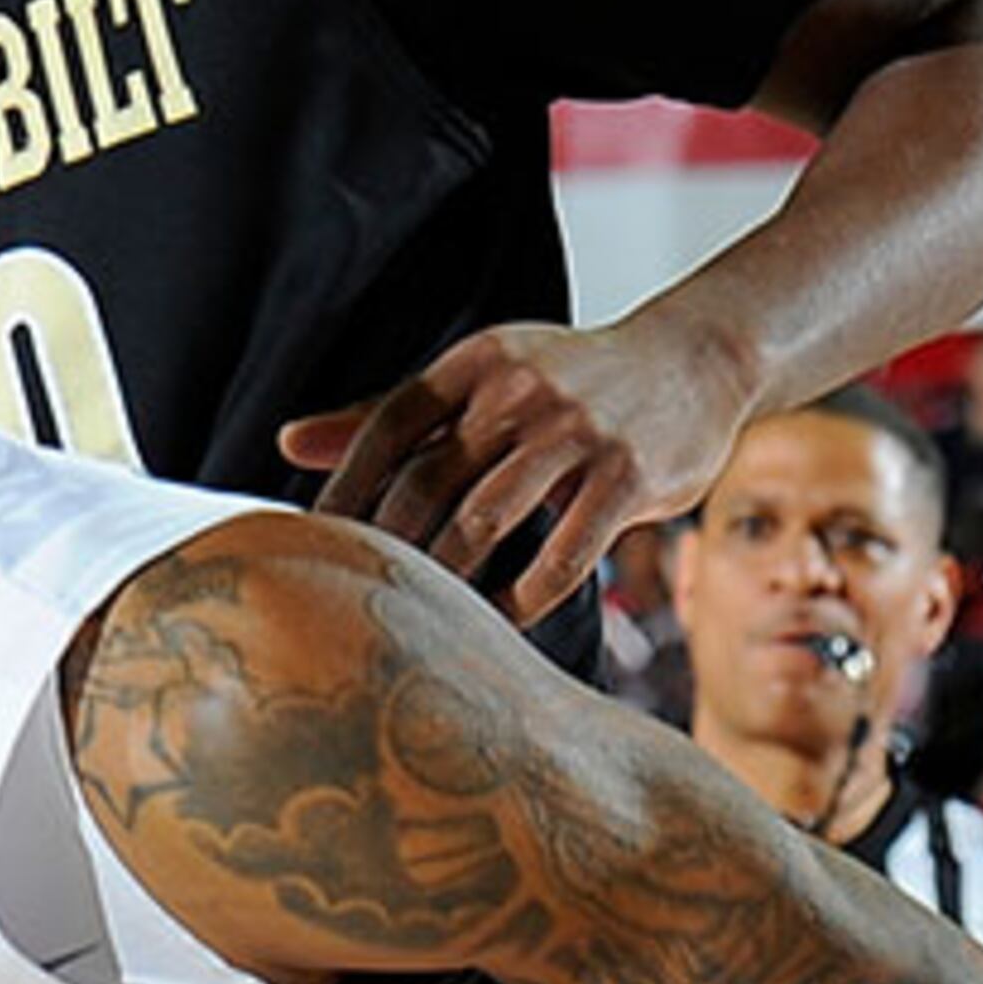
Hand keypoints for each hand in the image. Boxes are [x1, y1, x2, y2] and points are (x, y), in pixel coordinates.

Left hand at [279, 317, 758, 625]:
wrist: (693, 360)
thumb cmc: (569, 380)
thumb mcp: (484, 377)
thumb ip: (395, 414)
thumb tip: (289, 443)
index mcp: (476, 362)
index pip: (389, 423)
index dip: (342, 484)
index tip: (305, 539)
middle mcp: (520, 391)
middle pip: (427, 479)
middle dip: (384, 544)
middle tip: (354, 597)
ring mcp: (577, 433)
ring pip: (485, 521)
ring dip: (445, 578)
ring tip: (416, 620)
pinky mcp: (628, 477)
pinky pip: (563, 554)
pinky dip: (523, 597)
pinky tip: (498, 623)